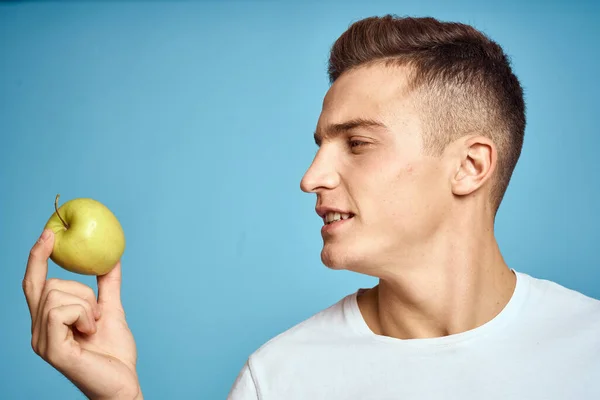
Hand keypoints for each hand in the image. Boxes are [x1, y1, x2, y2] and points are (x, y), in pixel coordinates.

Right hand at [23, 229, 142, 399]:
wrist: (122, 383)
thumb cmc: (115, 353)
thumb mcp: (112, 310)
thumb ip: (107, 286)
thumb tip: (111, 259)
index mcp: (47, 321)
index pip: (33, 283)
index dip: (37, 257)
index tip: (49, 233)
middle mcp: (37, 330)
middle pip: (49, 284)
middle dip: (81, 292)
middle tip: (96, 315)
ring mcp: (41, 341)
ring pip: (57, 294)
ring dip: (87, 306)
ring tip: (94, 327)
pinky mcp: (51, 350)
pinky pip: (61, 311)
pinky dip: (84, 315)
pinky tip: (91, 332)